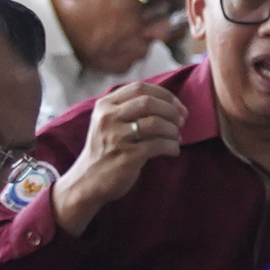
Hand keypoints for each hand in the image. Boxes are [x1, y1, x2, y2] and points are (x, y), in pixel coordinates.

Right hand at [53, 79, 186, 234]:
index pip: (140, 88)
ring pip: (155, 123)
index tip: (178, 106)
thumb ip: (130, 109)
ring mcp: (116, 137)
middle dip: (171, 110)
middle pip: (149, 102)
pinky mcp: (127, 157)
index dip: (164, 95)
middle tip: (182, 121)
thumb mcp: (108, 122)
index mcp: (105, 105)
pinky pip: (158, 145)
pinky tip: (173, 151)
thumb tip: (170, 104)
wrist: (87, 181)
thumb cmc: (105, 150)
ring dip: (173, 129)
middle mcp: (108, 118)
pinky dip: (171, 146)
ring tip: (177, 137)